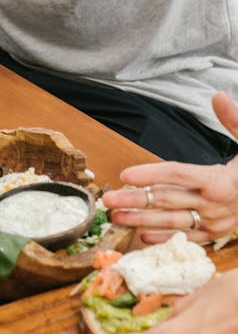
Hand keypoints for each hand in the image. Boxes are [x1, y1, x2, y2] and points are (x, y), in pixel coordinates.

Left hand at [103, 91, 237, 244]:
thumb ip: (234, 119)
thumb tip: (218, 95)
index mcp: (219, 180)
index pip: (178, 174)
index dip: (151, 173)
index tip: (125, 174)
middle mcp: (213, 203)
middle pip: (167, 200)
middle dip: (135, 200)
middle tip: (107, 198)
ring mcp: (213, 222)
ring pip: (171, 222)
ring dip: (141, 221)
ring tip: (116, 217)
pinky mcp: (213, 234)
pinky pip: (185, 238)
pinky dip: (163, 238)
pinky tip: (141, 236)